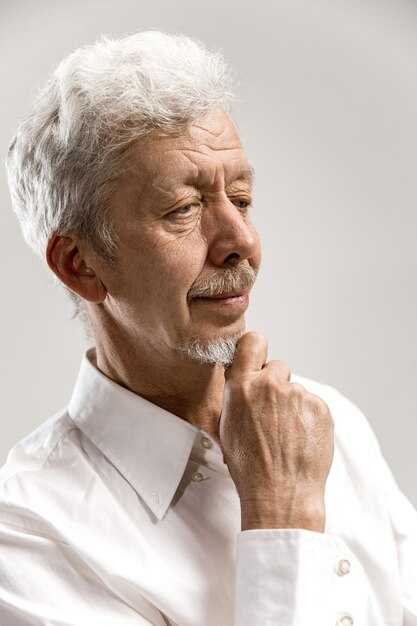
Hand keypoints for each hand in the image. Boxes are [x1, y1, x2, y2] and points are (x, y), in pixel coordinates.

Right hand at [219, 332, 333, 531]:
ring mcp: (298, 395)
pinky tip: (301, 439)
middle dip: (276, 385)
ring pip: (296, 390)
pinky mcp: (320, 408)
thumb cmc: (250, 467)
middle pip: (278, 367)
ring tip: (287, 435)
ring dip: (293, 406)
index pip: (253, 342)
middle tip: (273, 414)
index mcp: (242, 387)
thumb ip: (236, 394)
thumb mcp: (227, 426)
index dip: (256, 350)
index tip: (258, 360)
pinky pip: (313, 404)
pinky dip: (309, 418)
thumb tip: (242, 376)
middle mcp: (270, 385)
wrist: (281, 495)